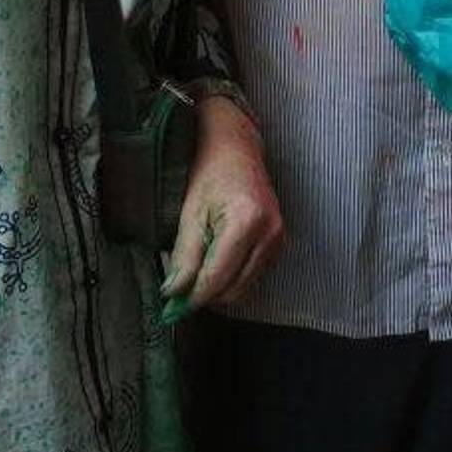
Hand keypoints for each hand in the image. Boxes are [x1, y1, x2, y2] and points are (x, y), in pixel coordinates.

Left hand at [163, 96, 283, 314]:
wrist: (237, 148)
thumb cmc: (212, 172)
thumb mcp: (190, 212)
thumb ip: (184, 256)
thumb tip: (174, 293)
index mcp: (246, 222)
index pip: (217, 279)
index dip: (193, 296)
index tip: (172, 303)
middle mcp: (269, 233)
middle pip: (234, 289)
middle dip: (206, 294)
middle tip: (181, 288)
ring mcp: (278, 239)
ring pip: (244, 288)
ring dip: (219, 288)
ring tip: (198, 269)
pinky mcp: (279, 243)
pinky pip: (254, 276)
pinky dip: (233, 279)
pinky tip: (217, 262)